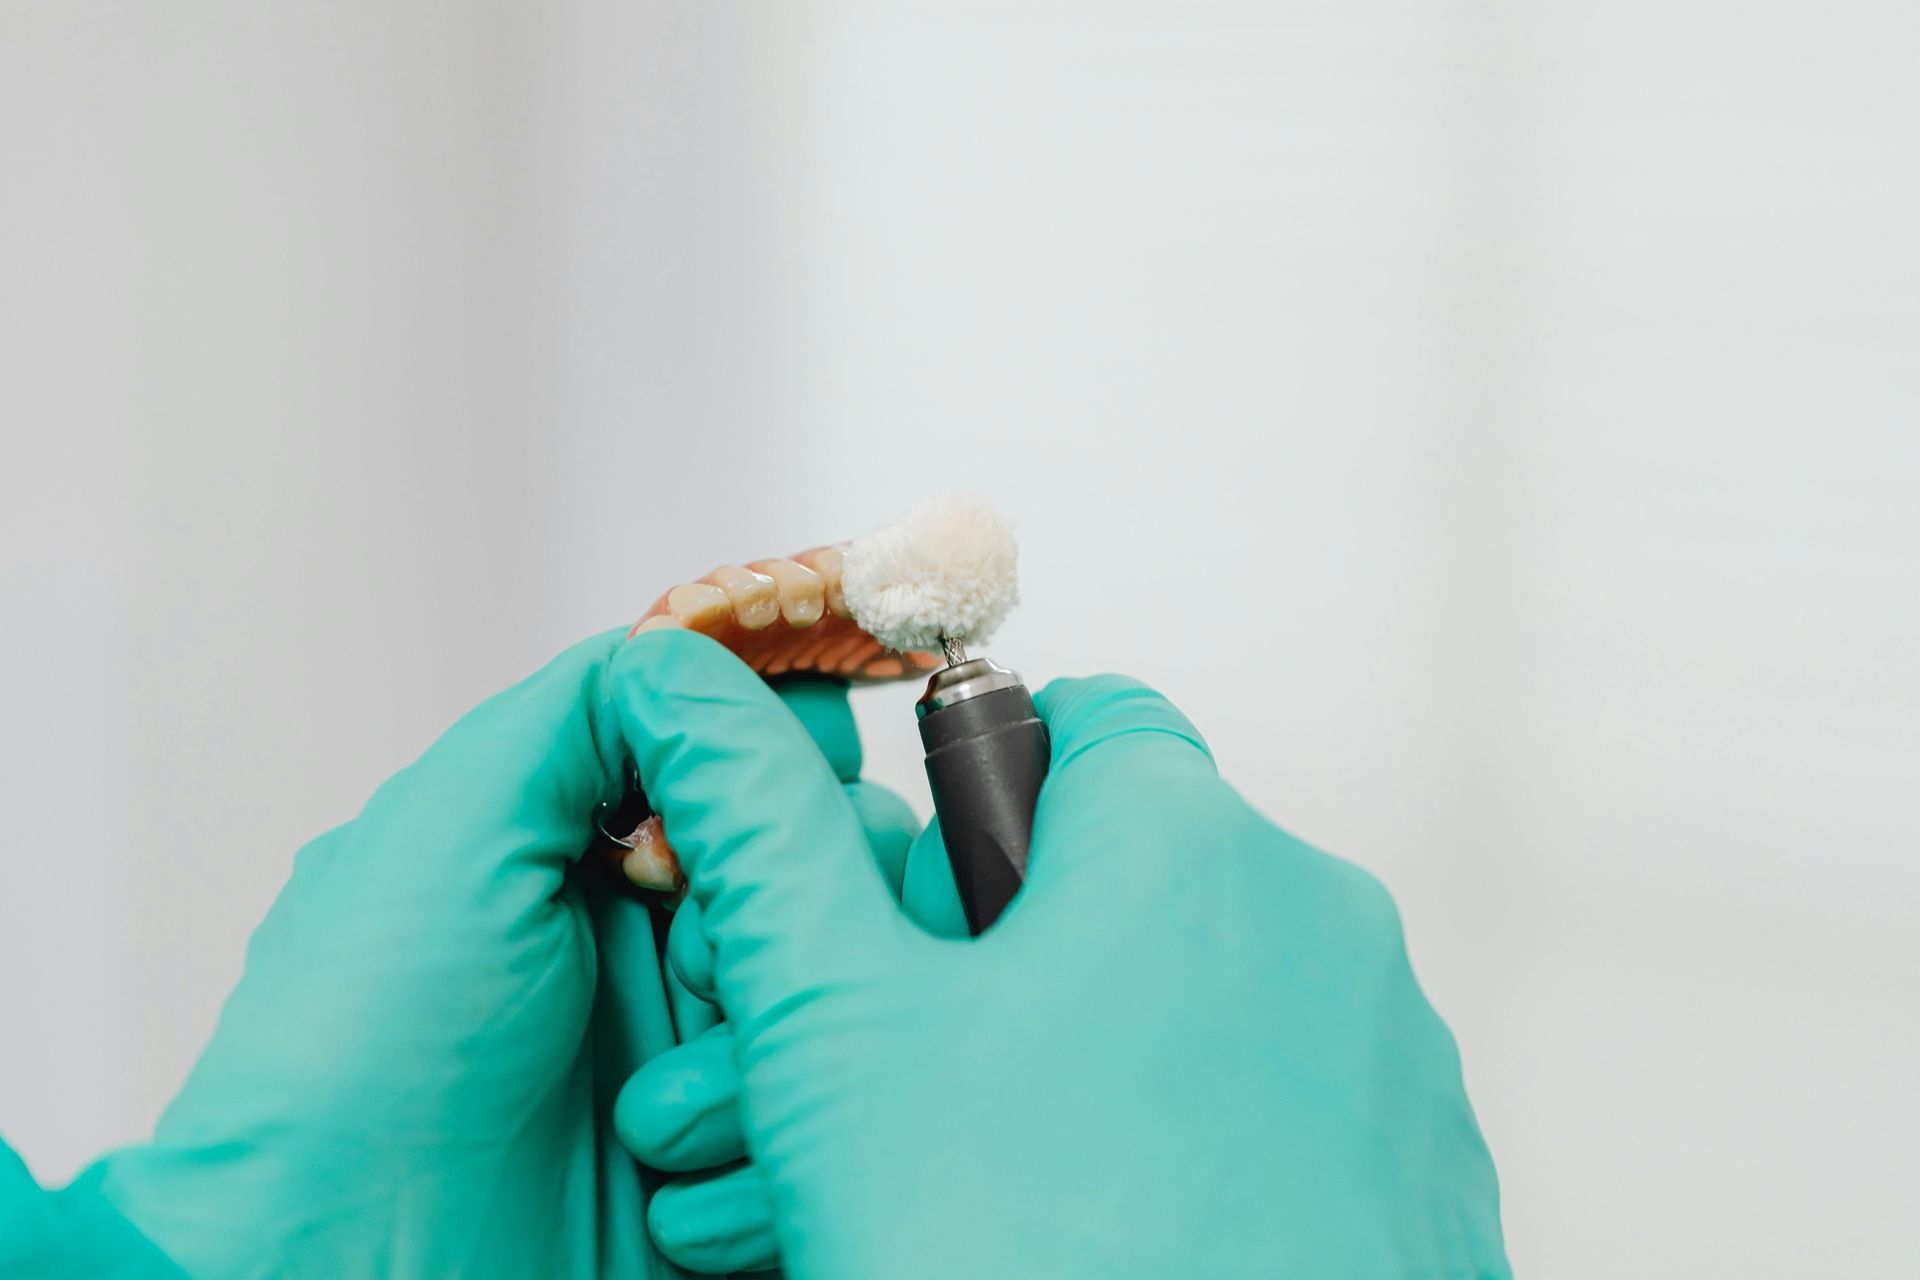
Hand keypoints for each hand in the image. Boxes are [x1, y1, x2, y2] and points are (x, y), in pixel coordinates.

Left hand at [81, 631, 917, 1279]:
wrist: (343, 1275)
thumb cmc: (358, 1055)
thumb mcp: (449, 831)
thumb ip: (579, 712)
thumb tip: (704, 645)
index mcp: (593, 854)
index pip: (755, 765)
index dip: (794, 762)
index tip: (817, 763)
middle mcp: (659, 946)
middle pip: (824, 868)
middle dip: (784, 906)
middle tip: (697, 965)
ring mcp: (708, 1060)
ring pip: (846, 989)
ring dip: (769, 1044)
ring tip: (658, 1116)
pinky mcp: (745, 1168)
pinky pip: (837, 1122)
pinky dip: (779, 1151)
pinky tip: (685, 1188)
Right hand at [610, 631, 1509, 1278]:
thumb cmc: (1026, 1259)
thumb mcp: (839, 1032)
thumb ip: (762, 831)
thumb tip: (683, 687)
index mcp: (1186, 837)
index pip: (1074, 722)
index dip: (966, 812)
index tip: (904, 924)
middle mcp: (1320, 923)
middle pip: (1121, 891)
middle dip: (985, 980)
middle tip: (873, 1104)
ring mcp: (1391, 1063)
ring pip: (1194, 1020)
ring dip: (1070, 1079)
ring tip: (954, 1200)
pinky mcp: (1425, 1188)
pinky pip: (1280, 1123)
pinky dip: (1183, 1158)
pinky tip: (1085, 1244)